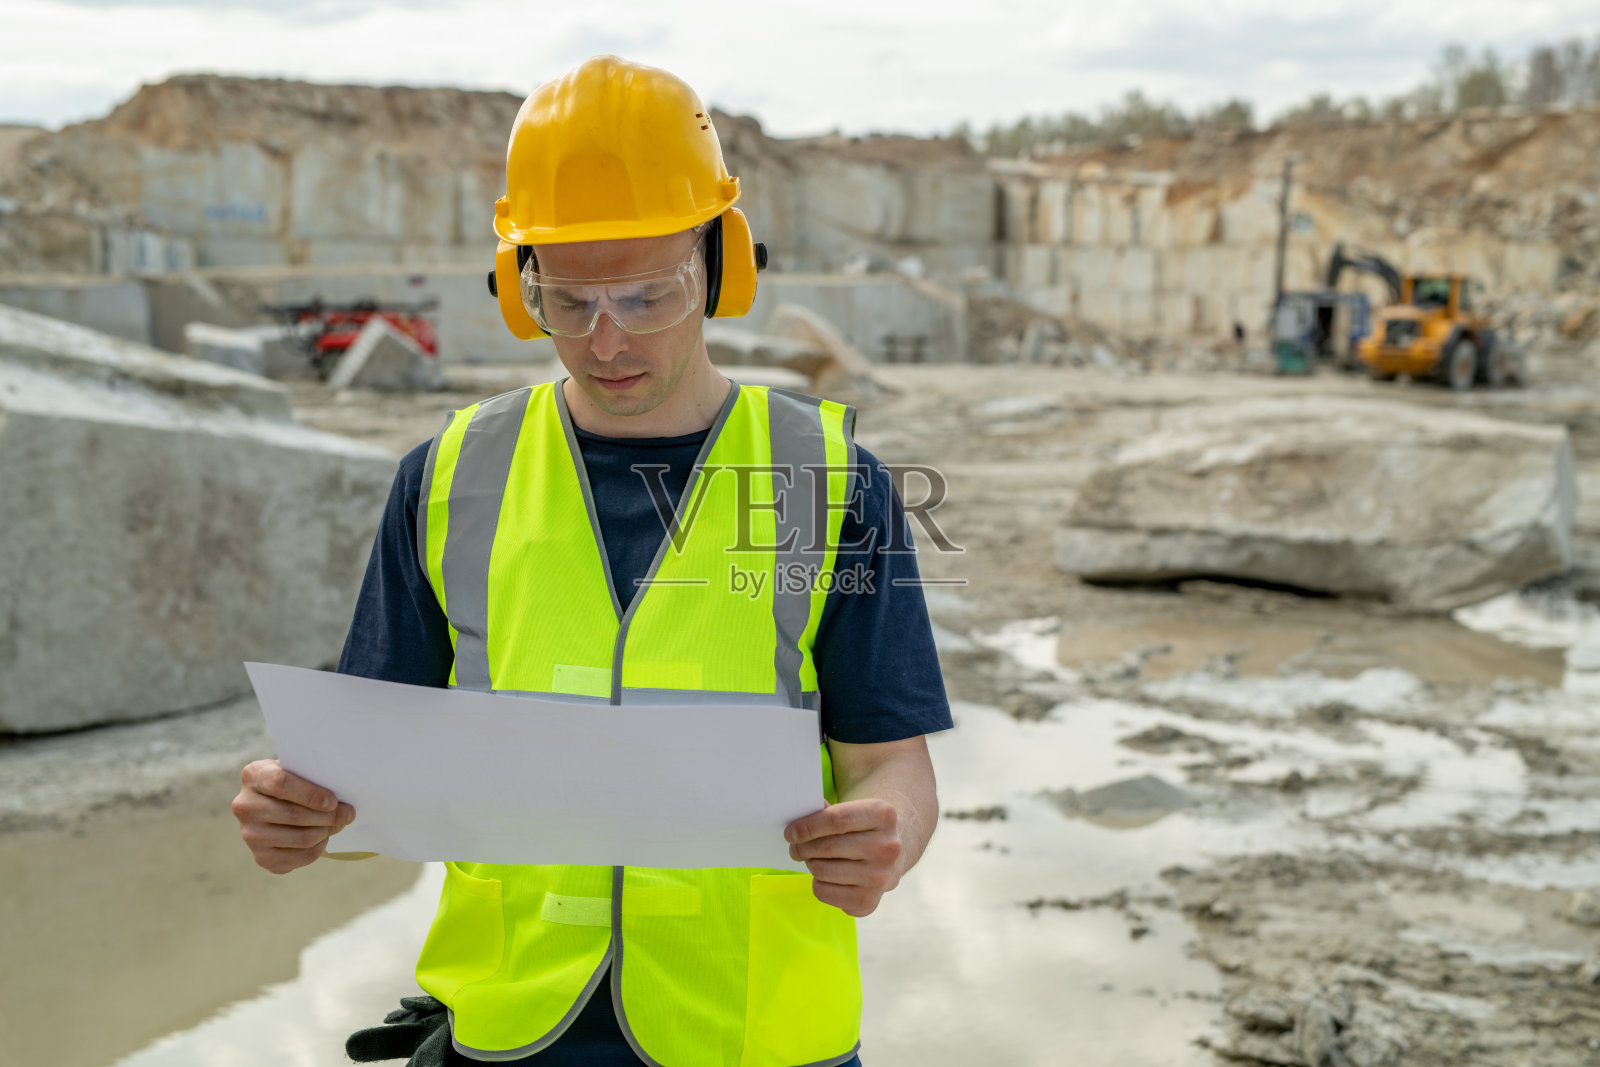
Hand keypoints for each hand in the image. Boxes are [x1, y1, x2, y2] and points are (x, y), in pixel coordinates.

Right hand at [231, 759, 354, 873]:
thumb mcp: (299, 770)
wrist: (275, 804)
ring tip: (338, 823)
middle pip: (294, 815)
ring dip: (327, 831)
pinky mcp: (261, 857)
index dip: (311, 794)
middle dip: (329, 816)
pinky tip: (323, 836)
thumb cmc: (295, 782)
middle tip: (348, 813)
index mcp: (254, 776)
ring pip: (301, 838)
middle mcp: (245, 806)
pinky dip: (319, 847)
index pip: (280, 784)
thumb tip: (343, 797)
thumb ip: (314, 777)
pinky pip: (301, 857)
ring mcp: (250, 835)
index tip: (333, 801)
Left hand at [784, 798, 902, 916]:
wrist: (890, 856)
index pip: (837, 820)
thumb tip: (796, 825)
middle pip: (827, 847)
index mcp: (884, 816)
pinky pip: (823, 892)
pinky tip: (827, 875)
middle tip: (796, 846)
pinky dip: (817, 883)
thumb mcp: (853, 810)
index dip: (807, 826)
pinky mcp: (868, 901)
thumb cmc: (861, 828)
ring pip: (822, 870)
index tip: (790, 832)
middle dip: (802, 847)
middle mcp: (887, 848)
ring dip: (810, 864)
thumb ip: (826, 811)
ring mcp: (880, 877)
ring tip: (814, 859)